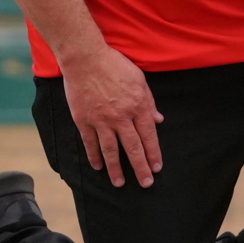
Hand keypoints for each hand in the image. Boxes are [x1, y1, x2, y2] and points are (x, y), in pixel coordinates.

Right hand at [60, 45, 163, 187]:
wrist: (86, 58)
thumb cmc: (115, 64)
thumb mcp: (139, 79)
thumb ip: (149, 102)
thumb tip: (158, 120)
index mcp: (138, 106)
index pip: (149, 136)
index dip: (154, 154)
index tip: (157, 168)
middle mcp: (121, 117)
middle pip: (133, 148)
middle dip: (140, 168)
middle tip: (146, 184)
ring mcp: (101, 120)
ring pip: (111, 150)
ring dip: (116, 169)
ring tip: (120, 183)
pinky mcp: (84, 120)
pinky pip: (90, 143)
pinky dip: (94, 156)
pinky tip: (98, 167)